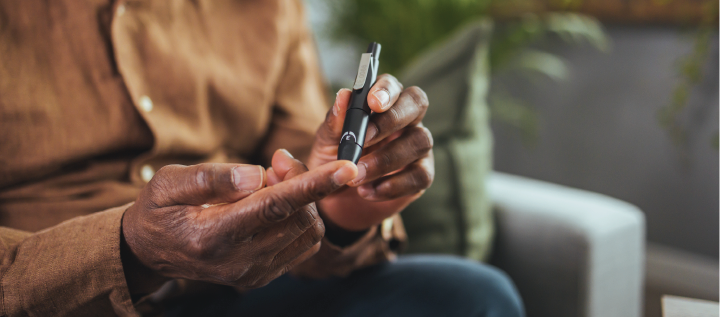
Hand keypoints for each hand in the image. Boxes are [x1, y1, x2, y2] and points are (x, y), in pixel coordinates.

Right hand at [121, 158, 357, 292]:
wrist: (150, 251)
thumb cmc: (159, 209)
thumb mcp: (169, 183)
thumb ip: (212, 178)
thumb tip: (257, 174)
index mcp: (213, 236)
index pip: (275, 207)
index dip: (314, 184)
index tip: (347, 168)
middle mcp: (238, 261)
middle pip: (298, 216)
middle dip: (302, 181)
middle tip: (278, 161)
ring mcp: (253, 273)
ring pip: (306, 231)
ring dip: (304, 200)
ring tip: (274, 182)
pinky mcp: (262, 276)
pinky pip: (302, 245)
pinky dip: (301, 217)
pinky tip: (277, 203)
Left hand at [307, 74, 433, 231]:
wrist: (336, 199)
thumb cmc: (333, 161)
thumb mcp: (326, 143)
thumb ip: (335, 121)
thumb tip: (344, 95)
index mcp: (381, 102)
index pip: (392, 85)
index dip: (386, 90)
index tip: (371, 102)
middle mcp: (405, 118)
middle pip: (417, 103)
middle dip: (392, 119)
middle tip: (365, 138)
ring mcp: (417, 145)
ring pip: (420, 141)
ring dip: (386, 159)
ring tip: (356, 177)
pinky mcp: (422, 174)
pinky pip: (420, 175)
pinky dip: (393, 185)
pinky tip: (368, 192)